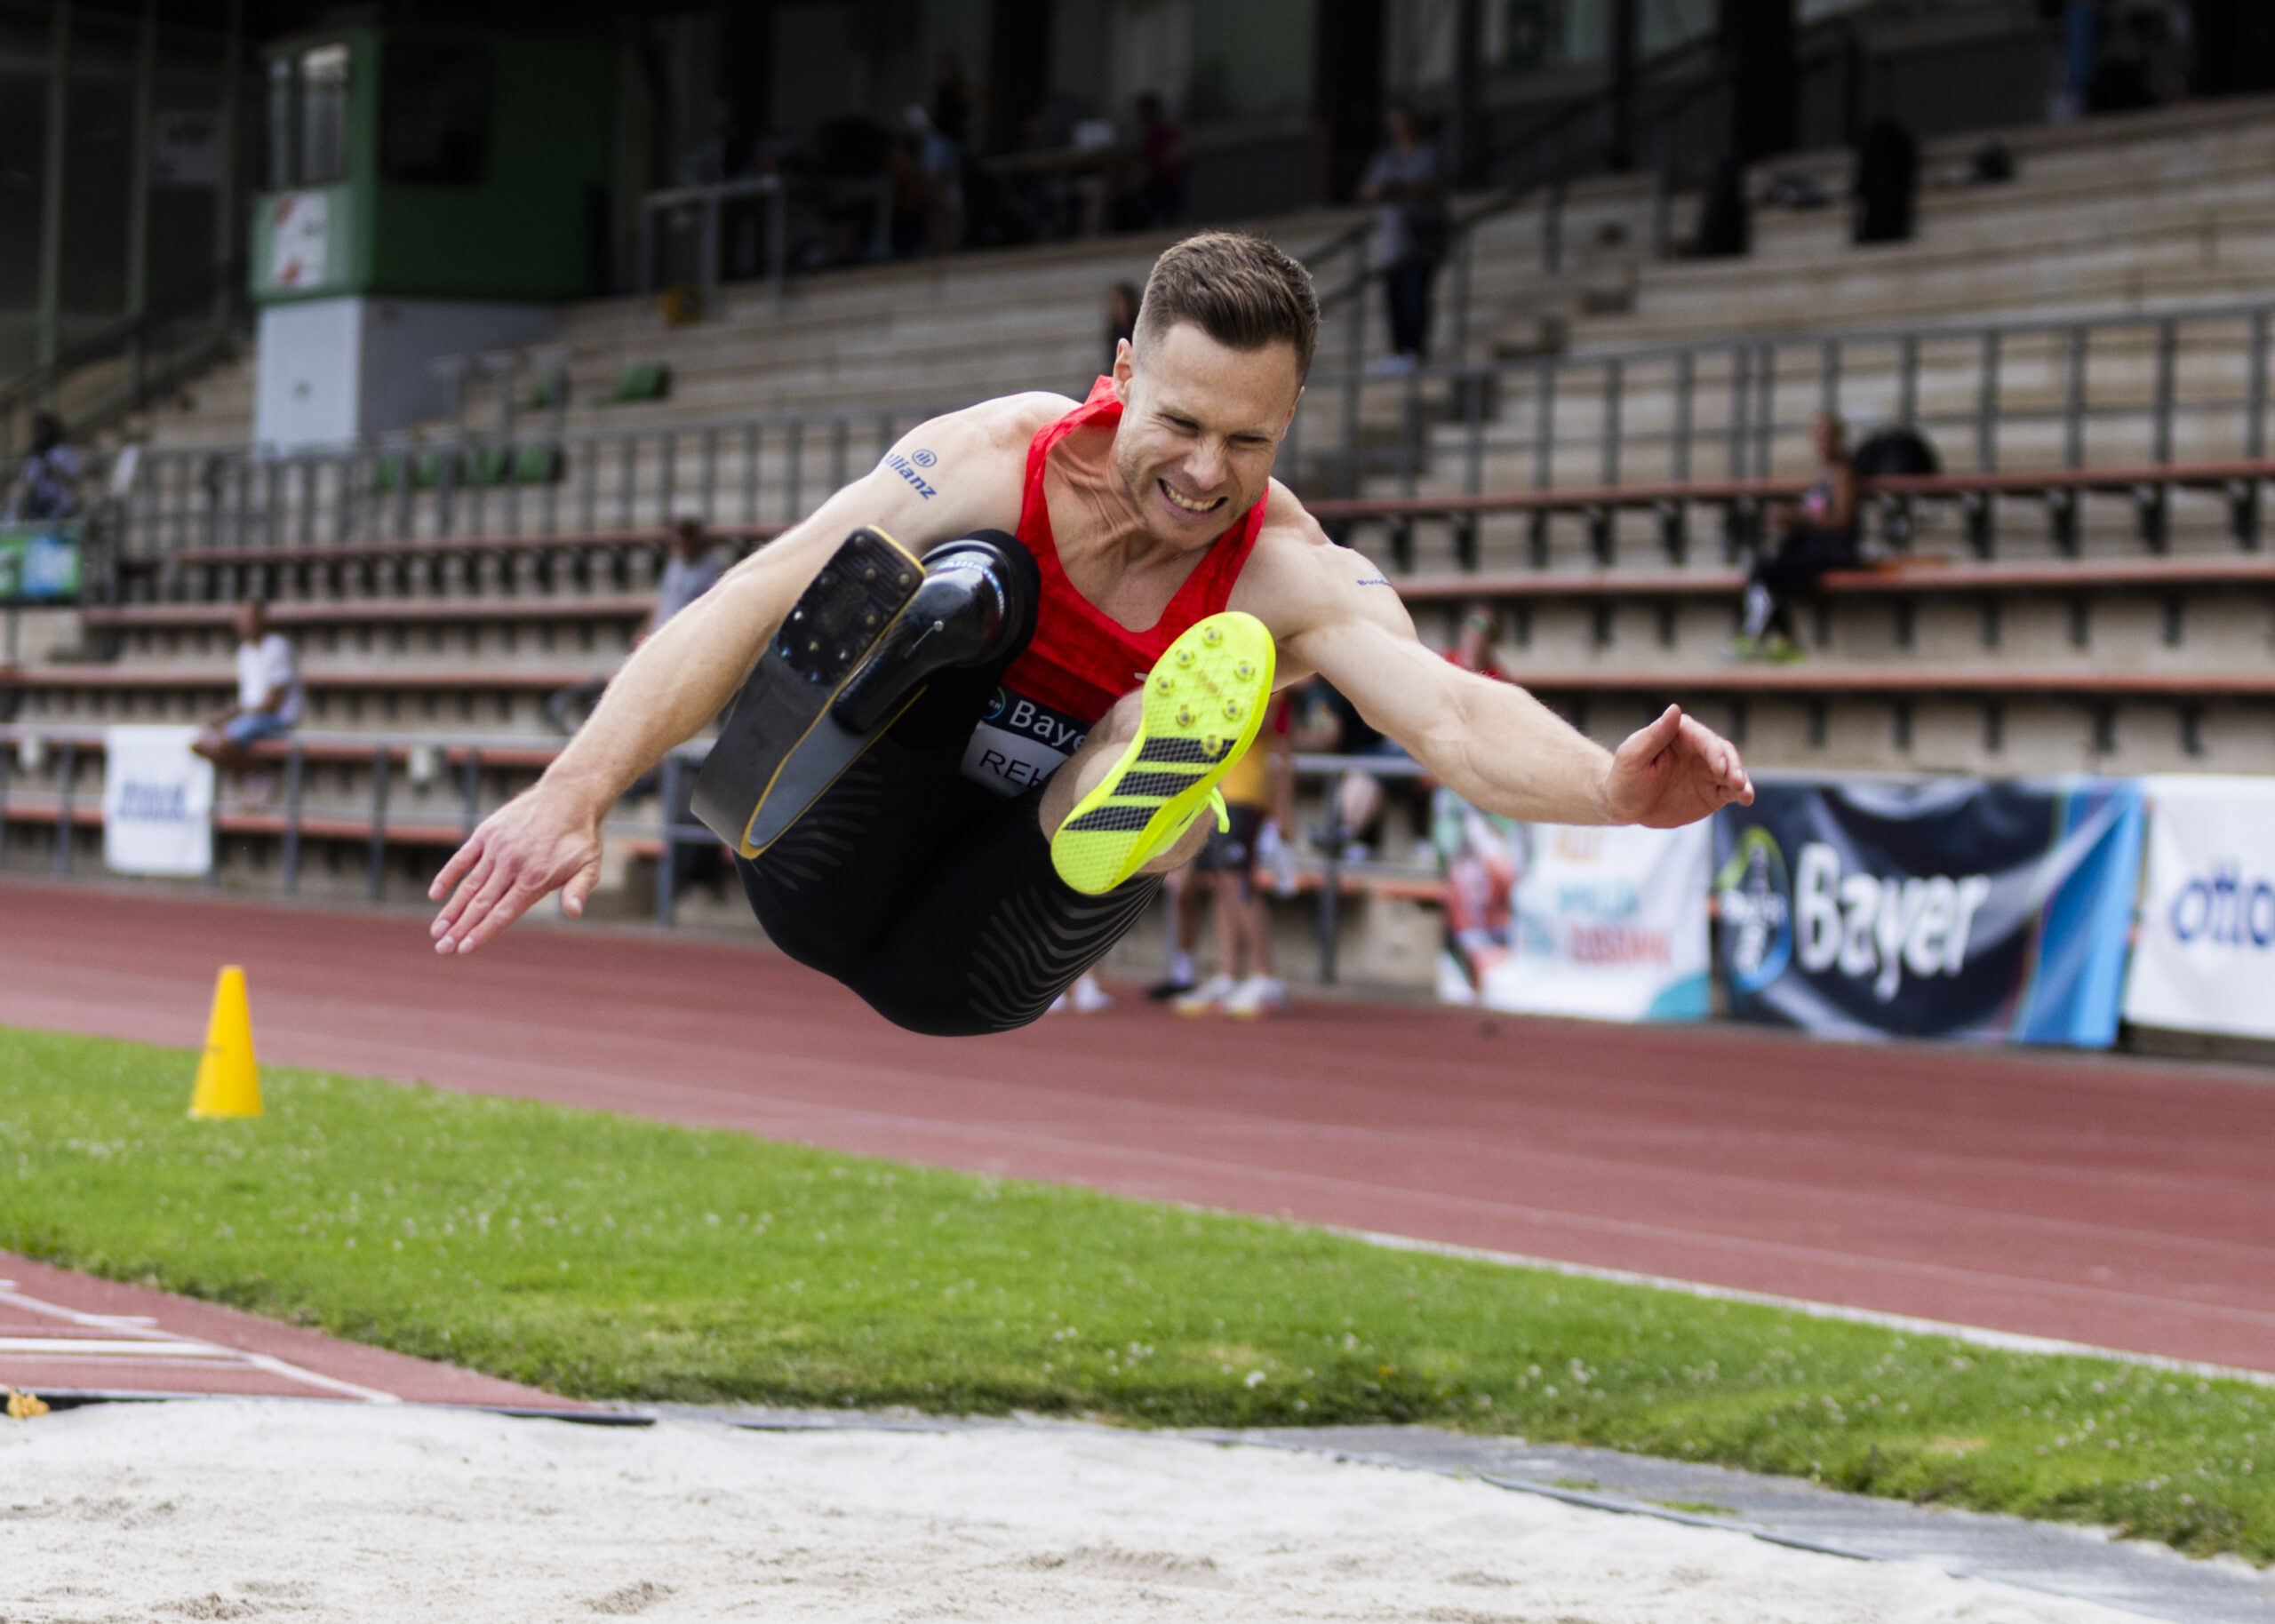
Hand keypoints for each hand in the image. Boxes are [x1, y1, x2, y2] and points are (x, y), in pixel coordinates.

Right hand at [427, 787, 603, 954]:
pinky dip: (448, 876)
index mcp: (535, 879)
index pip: (503, 913)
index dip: (483, 932)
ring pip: (469, 885)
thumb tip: (573, 913)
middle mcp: (512, 865)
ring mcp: (497, 848)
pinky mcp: (487, 833)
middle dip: (459, 928)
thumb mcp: (589, 866)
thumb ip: (578, 890)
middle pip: (481, 904)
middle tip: (441, 948)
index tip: (464, 949)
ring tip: (436, 931)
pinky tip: (435, 895)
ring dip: (451, 909)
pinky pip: (463, 858)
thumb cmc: (580, 837)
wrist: (569, 795)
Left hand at [1599, 705, 1753, 828]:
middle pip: (1723, 752)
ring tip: (1745, 793)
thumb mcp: (1633, 756)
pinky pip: (1732, 790)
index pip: (1703, 737)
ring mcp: (1707, 770)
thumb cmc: (1624, 777)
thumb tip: (1675, 708)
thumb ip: (1655, 734)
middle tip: (1735, 781)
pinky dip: (1742, 793)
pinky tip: (1747, 799)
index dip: (1713, 751)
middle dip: (1733, 765)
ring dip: (1741, 779)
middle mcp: (1698, 750)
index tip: (1719, 767)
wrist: (1626, 806)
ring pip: (1732, 770)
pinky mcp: (1713, 791)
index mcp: (1679, 734)